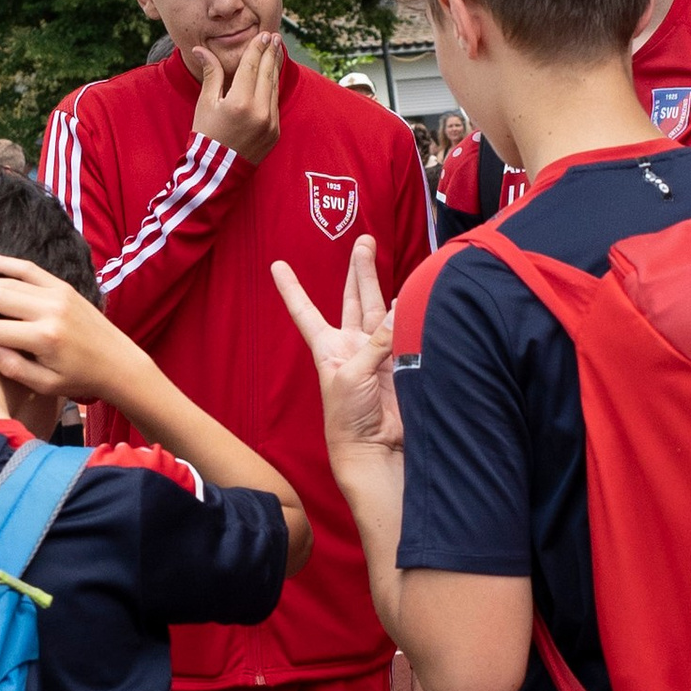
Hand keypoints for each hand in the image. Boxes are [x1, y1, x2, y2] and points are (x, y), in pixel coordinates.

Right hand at [0, 256, 133, 404]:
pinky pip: (28, 269)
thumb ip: (11, 366)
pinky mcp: (63, 287)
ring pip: (8, 281)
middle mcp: (50, 310)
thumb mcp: (45, 384)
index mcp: (45, 338)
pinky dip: (3, 263)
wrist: (118, 363)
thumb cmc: (80, 379)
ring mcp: (58, 294)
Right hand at [187, 30, 282, 162]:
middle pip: (267, 73)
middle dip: (270, 53)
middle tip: (273, 37)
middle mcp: (259, 111)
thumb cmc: (206, 135)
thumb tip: (200, 49)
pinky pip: (275, 103)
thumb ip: (211, 74)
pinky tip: (273, 77)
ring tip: (276, 52)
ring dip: (275, 68)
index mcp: (240, 102)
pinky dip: (274, 88)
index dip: (257, 48)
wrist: (216, 170)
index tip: (262, 35)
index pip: (252, 66)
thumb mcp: (206, 103)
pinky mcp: (275, 132)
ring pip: (274, 87)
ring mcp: (270, 123)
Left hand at [271, 235, 400, 454]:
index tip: (277, 266)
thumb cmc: (347, 418)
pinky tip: (413, 296)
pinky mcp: (403, 362)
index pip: (305, 311)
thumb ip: (378, 341)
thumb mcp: (352, 374)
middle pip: (355, 299)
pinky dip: (410, 314)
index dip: (292, 289)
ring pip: (381, 308)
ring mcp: (380, 352)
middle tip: (364, 241)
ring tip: (378, 252)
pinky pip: (406, 330)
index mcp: (328, 347)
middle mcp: (353, 345)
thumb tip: (400, 308)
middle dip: (359, 269)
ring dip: (382, 282)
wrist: (374, 449)